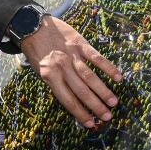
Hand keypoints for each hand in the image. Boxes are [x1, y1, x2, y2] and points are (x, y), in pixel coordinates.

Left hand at [19, 15, 122, 129]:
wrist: (32, 25)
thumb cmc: (36, 51)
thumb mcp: (40, 70)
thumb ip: (55, 83)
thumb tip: (72, 100)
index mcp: (50, 77)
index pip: (67, 100)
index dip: (80, 113)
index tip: (90, 124)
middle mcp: (61, 68)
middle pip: (81, 91)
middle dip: (95, 106)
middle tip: (108, 116)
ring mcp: (72, 55)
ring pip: (90, 77)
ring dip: (103, 91)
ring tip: (114, 102)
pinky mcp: (80, 43)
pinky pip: (96, 57)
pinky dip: (108, 68)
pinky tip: (118, 77)